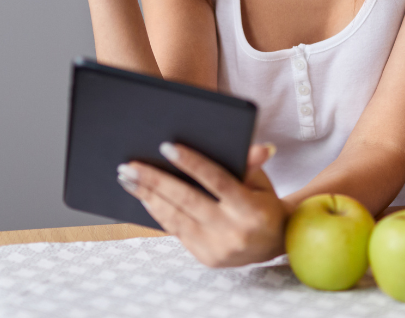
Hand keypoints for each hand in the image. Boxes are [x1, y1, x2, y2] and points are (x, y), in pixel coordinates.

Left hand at [118, 142, 287, 266]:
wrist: (275, 243)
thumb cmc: (264, 202)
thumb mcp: (261, 181)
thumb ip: (250, 163)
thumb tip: (257, 147)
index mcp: (250, 209)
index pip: (217, 180)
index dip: (191, 163)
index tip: (166, 147)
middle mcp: (233, 232)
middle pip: (187, 200)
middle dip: (155, 181)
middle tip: (130, 166)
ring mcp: (217, 248)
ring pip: (175, 218)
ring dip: (148, 197)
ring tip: (128, 179)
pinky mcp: (205, 257)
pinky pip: (176, 231)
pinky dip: (158, 212)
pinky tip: (145, 197)